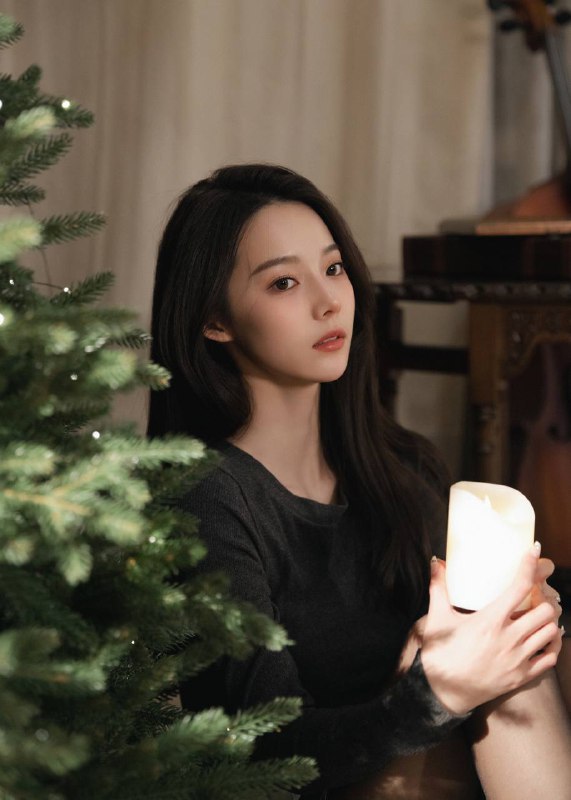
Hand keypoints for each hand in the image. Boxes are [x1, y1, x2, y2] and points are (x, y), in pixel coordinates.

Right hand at [420, 546, 562, 715]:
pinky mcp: (522, 677)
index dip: (529, 566)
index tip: (533, 551)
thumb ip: (438, 588)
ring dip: (547, 622)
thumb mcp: (437, 619)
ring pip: (550, 633)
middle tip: (534, 594)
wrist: (443, 694)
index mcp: (490, 620)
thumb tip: (436, 562)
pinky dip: (550, 646)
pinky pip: (550, 658)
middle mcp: (509, 638)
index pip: (519, 587)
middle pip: (544, 610)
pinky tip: (542, 639)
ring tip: (538, 615)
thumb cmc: (440, 655)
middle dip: (542, 599)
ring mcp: (518, 659)